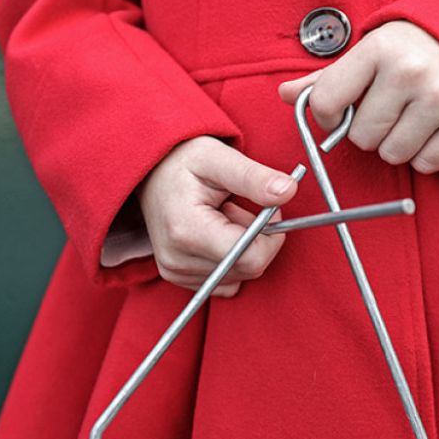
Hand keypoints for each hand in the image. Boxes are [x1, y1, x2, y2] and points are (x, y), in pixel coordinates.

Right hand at [138, 136, 297, 296]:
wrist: (149, 171)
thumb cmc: (182, 160)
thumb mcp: (218, 157)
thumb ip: (254, 177)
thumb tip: (288, 191)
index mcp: (187, 231)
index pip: (252, 257)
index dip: (271, 234)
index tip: (265, 208)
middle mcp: (177, 260)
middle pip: (249, 268)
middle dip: (257, 238)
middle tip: (240, 207)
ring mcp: (176, 272)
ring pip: (241, 274)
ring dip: (244, 246)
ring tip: (223, 216)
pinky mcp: (178, 277)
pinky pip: (227, 280)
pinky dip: (232, 258)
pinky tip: (216, 233)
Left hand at [278, 20, 438, 173]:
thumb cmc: (412, 48)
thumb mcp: (369, 52)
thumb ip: (326, 77)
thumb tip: (284, 95)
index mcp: (377, 48)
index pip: (326, 101)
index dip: (327, 114)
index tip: (342, 109)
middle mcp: (409, 71)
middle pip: (361, 137)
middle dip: (368, 132)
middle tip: (385, 111)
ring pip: (393, 155)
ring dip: (395, 145)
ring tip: (408, 119)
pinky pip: (427, 163)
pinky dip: (424, 155)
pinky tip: (430, 129)